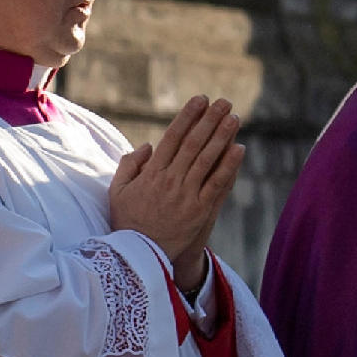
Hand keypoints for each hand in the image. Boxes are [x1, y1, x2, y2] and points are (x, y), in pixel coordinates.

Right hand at [105, 95, 244, 291]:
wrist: (140, 256)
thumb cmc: (128, 222)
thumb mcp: (118, 191)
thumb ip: (129, 165)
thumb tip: (148, 146)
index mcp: (151, 173)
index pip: (172, 137)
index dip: (188, 117)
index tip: (199, 100)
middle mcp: (170, 180)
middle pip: (193, 143)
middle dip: (209, 120)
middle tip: (223, 102)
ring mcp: (186, 195)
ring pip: (207, 159)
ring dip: (222, 136)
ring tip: (233, 117)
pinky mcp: (200, 210)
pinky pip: (217, 184)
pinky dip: (229, 165)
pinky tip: (239, 148)